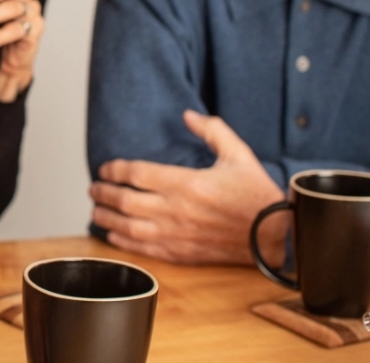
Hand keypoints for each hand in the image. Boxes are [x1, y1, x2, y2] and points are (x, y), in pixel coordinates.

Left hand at [90, 110, 286, 265]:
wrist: (276, 236)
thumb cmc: (257, 196)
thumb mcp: (239, 154)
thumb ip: (212, 131)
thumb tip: (188, 115)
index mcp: (187, 183)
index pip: (136, 173)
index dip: (115, 170)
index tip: (106, 168)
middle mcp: (176, 210)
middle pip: (124, 201)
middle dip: (103, 193)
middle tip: (93, 188)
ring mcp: (177, 234)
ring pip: (128, 227)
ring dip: (106, 218)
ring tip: (96, 210)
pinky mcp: (181, 253)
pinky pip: (143, 249)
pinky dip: (123, 243)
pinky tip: (113, 236)